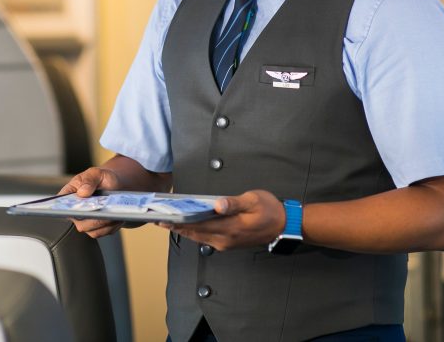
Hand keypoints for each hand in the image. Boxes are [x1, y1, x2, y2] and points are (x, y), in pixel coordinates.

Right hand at [58, 167, 123, 238]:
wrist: (115, 185)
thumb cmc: (101, 178)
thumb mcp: (96, 173)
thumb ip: (89, 180)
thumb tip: (82, 192)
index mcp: (69, 197)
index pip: (61, 206)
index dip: (66, 211)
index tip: (78, 211)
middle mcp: (76, 213)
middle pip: (80, 224)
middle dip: (94, 220)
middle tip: (104, 213)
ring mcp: (87, 223)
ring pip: (94, 231)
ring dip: (106, 223)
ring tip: (115, 214)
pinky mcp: (99, 228)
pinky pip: (106, 231)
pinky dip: (113, 225)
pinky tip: (119, 216)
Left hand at [160, 189, 285, 250]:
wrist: (285, 225)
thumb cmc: (269, 209)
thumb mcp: (253, 200)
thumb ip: (233, 203)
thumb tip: (217, 205)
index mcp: (230, 227)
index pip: (199, 225)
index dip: (180, 221)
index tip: (164, 218)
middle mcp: (225, 239)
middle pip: (195, 233)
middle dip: (177, 226)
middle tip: (159, 220)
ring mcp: (227, 243)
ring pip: (200, 237)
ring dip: (184, 230)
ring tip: (168, 223)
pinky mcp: (229, 243)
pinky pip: (206, 238)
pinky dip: (195, 232)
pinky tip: (188, 225)